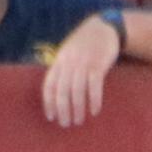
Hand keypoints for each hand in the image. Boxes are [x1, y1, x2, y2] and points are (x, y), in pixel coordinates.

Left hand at [38, 12, 119, 126]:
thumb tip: (56, 92)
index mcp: (59, 61)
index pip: (49, 85)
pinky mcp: (98, 64)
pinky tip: (94, 111)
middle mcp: (69, 62)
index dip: (49, 102)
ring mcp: (83, 63)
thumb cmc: (84, 44)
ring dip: (77, 108)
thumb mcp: (68, 53)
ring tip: (79, 121)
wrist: (103, 27)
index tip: (51, 117)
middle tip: (65, 124)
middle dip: (63, 109)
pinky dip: (94, 100)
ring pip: (77, 90)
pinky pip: (94, 85)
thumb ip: (62, 69)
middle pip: (62, 90)